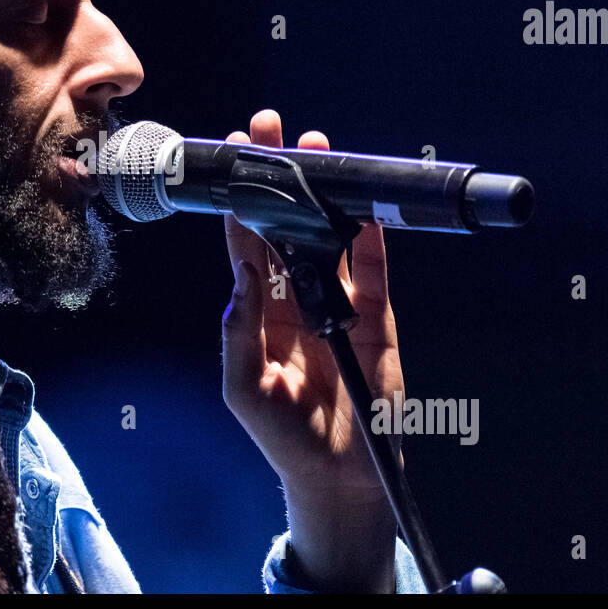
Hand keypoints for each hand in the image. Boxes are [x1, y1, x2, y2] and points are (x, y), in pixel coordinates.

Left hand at [221, 109, 404, 590]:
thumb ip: (240, 334)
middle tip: (272, 129)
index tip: (231, 156)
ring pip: (330, 238)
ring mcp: (338, 306)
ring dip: (325, 195)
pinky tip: (367, 206)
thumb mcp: (245, 390)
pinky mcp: (376, 322)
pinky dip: (374, 240)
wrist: (341, 478)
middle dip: (278, 178)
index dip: (237, 201)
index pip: (245, 245)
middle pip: (285, 226)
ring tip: (319, 148)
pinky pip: (375, 273)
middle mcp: (295, 299)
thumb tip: (241, 274)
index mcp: (259, 312)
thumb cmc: (284, 437)